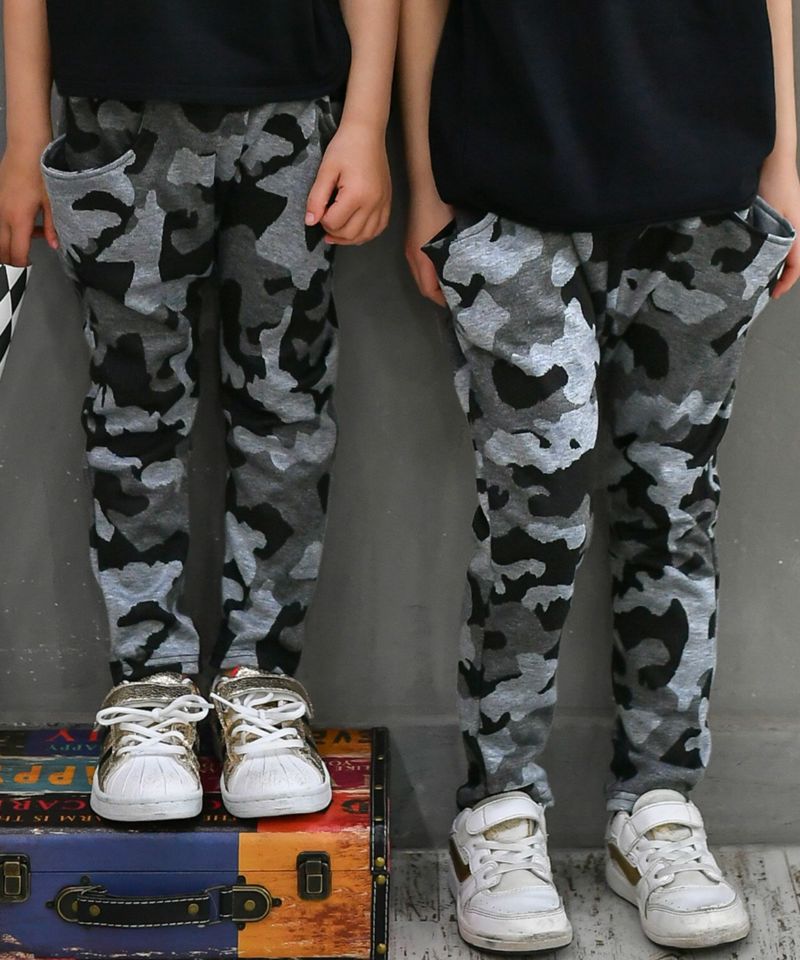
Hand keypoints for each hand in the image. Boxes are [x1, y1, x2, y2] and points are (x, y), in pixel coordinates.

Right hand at [0, 142, 57, 265]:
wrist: (26, 147)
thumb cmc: (41, 174)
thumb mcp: (52, 202)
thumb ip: (52, 227)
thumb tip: (54, 246)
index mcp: (18, 220)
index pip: (15, 253)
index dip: (21, 265)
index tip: (28, 267)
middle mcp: (2, 216)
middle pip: (1, 248)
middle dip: (10, 259)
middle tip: (24, 260)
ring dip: (11, 242)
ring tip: (32, 233)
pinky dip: (9, 228)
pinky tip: (27, 219)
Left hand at [305, 121, 390, 245]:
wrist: (367, 133)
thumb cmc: (345, 147)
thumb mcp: (325, 170)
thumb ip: (316, 198)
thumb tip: (310, 221)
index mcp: (357, 194)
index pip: (334, 223)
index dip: (321, 220)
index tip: (319, 209)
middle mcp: (373, 203)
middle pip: (350, 234)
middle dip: (333, 232)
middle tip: (325, 219)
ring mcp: (382, 204)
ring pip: (365, 236)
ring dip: (349, 238)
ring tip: (336, 232)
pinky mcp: (387, 203)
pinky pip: (379, 228)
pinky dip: (366, 234)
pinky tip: (355, 229)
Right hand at [405, 188, 453, 305]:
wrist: (428, 183)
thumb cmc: (440, 210)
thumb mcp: (451, 239)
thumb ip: (456, 260)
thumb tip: (464, 278)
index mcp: (420, 259)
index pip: (428, 290)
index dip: (442, 300)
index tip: (459, 303)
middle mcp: (412, 256)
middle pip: (423, 284)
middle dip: (439, 293)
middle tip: (459, 295)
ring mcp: (412, 246)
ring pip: (422, 273)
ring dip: (436, 280)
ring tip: (455, 282)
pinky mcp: (415, 238)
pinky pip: (422, 262)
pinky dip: (434, 269)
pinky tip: (447, 264)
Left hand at [758, 154, 799, 298]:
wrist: (774, 158)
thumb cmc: (775, 184)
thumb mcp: (771, 216)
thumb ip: (769, 238)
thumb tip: (762, 262)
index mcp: (798, 231)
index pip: (796, 265)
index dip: (786, 283)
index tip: (773, 294)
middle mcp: (797, 228)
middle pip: (792, 259)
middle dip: (779, 276)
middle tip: (761, 288)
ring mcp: (789, 220)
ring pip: (785, 249)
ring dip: (774, 262)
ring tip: (756, 274)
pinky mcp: (780, 213)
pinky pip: (778, 236)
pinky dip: (769, 248)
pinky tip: (753, 251)